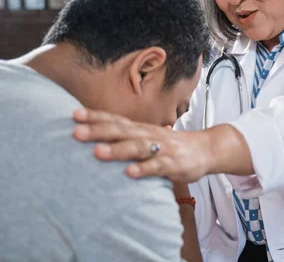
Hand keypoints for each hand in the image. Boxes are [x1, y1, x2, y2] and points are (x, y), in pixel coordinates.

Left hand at [72, 108, 210, 182]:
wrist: (206, 149)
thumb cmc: (171, 145)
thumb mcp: (148, 137)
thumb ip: (127, 138)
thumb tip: (96, 138)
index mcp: (141, 129)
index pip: (116, 120)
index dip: (96, 116)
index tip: (74, 114)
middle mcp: (149, 135)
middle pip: (122, 131)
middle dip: (98, 131)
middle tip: (76, 132)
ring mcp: (162, 149)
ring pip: (137, 147)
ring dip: (118, 149)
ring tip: (98, 152)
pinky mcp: (173, 164)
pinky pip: (157, 166)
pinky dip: (144, 169)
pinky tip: (130, 173)